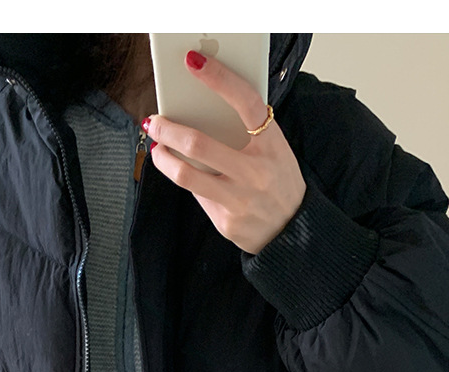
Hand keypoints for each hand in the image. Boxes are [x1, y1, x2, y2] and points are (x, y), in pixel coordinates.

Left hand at [144, 50, 305, 254]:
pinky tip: (183, 173)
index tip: (194, 62)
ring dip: (163, 158)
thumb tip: (202, 116)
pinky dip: (188, 181)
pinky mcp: (226, 222)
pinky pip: (197, 196)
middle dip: (168, 129)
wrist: (294, 233)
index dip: (219, 79)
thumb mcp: (276, 152)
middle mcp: (256, 172)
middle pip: (199, 144)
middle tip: (154, 121)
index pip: (246, 102)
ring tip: (157, 149)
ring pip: (186, 175)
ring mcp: (240, 200)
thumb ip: (247, 134)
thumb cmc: (279, 183)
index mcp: (272, 146)